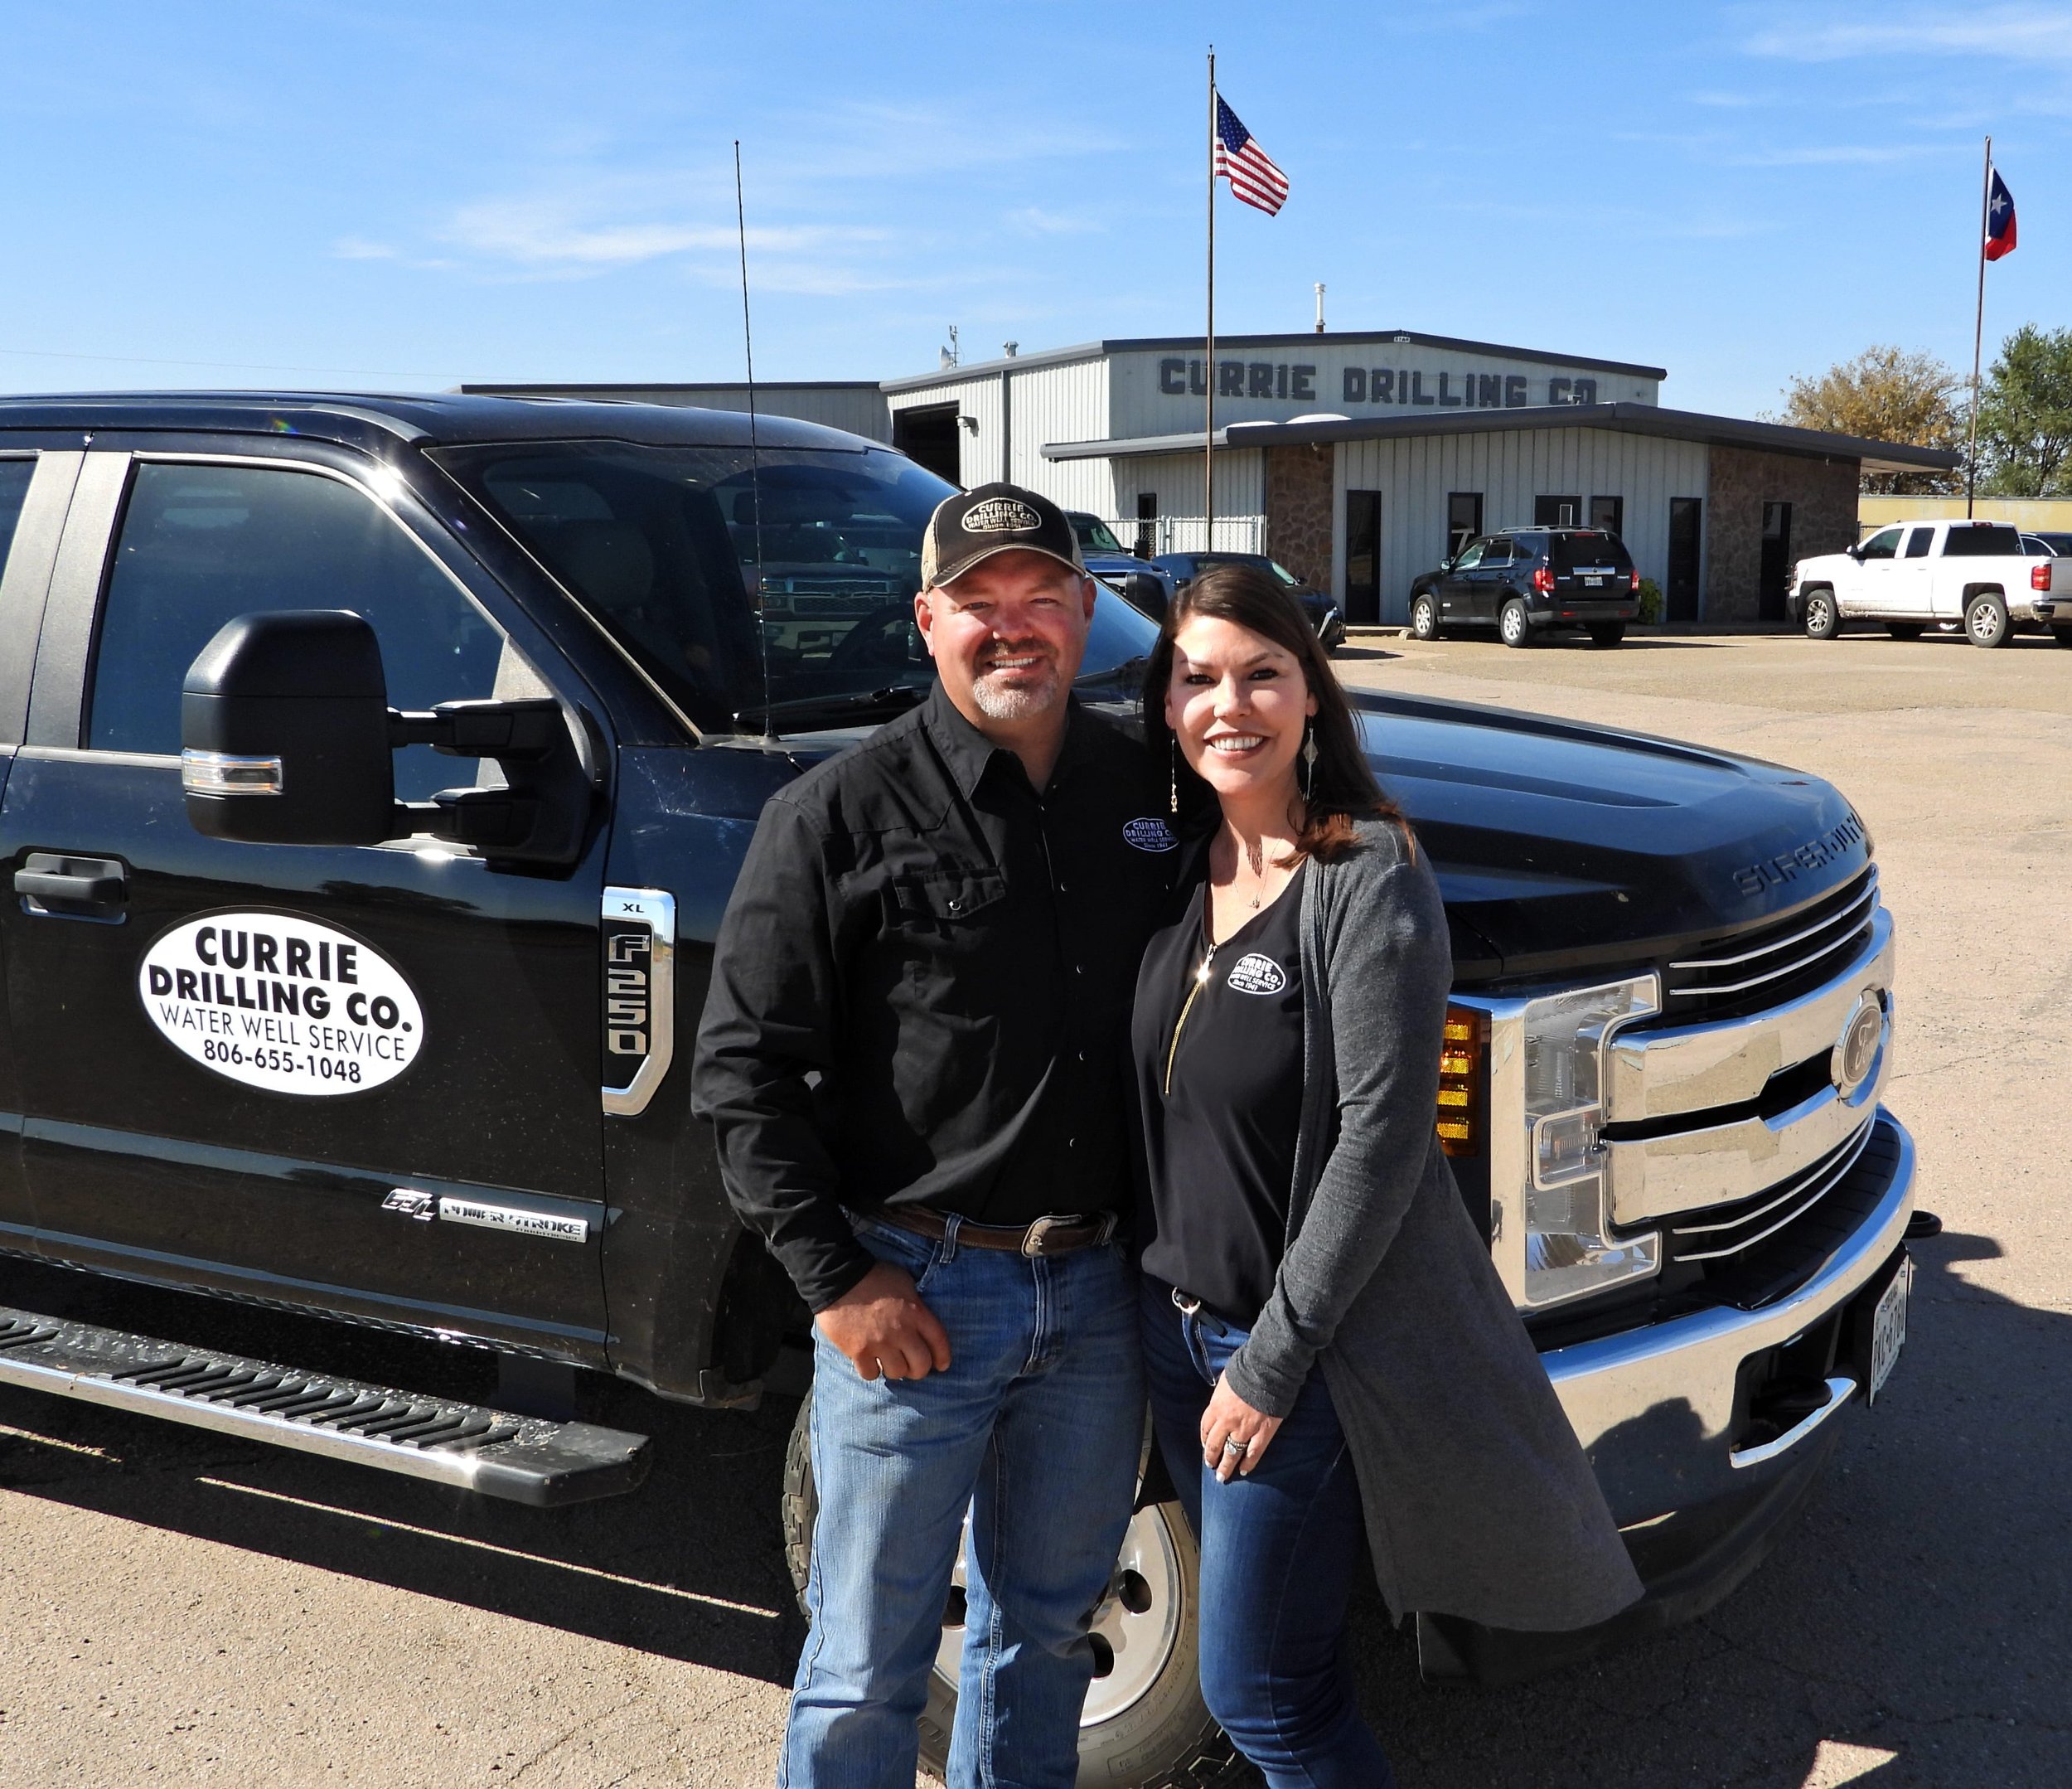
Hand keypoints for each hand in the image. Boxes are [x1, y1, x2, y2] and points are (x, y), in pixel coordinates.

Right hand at [815, 1261, 952, 1382]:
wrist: (838, 1277)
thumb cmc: (874, 1275)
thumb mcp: (904, 1282)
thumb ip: (915, 1303)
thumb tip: (919, 1319)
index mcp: (916, 1312)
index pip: (939, 1341)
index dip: (942, 1357)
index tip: (941, 1365)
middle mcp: (901, 1331)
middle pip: (920, 1365)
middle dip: (919, 1369)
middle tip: (912, 1366)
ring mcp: (879, 1343)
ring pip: (897, 1372)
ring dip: (895, 1369)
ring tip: (889, 1361)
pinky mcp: (858, 1351)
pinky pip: (871, 1374)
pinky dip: (872, 1370)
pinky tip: (870, 1361)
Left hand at [1200, 1373, 1283, 1482]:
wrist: (1267, 1371)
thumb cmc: (1245, 1370)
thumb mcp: (1225, 1380)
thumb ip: (1221, 1395)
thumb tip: (1221, 1399)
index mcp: (1216, 1407)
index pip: (1205, 1428)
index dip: (1205, 1439)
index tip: (1206, 1446)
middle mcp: (1227, 1422)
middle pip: (1215, 1445)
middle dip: (1211, 1458)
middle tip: (1211, 1466)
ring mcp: (1245, 1429)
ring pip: (1232, 1453)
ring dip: (1226, 1466)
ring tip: (1222, 1476)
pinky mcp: (1263, 1433)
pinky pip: (1254, 1453)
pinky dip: (1249, 1463)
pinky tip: (1244, 1470)